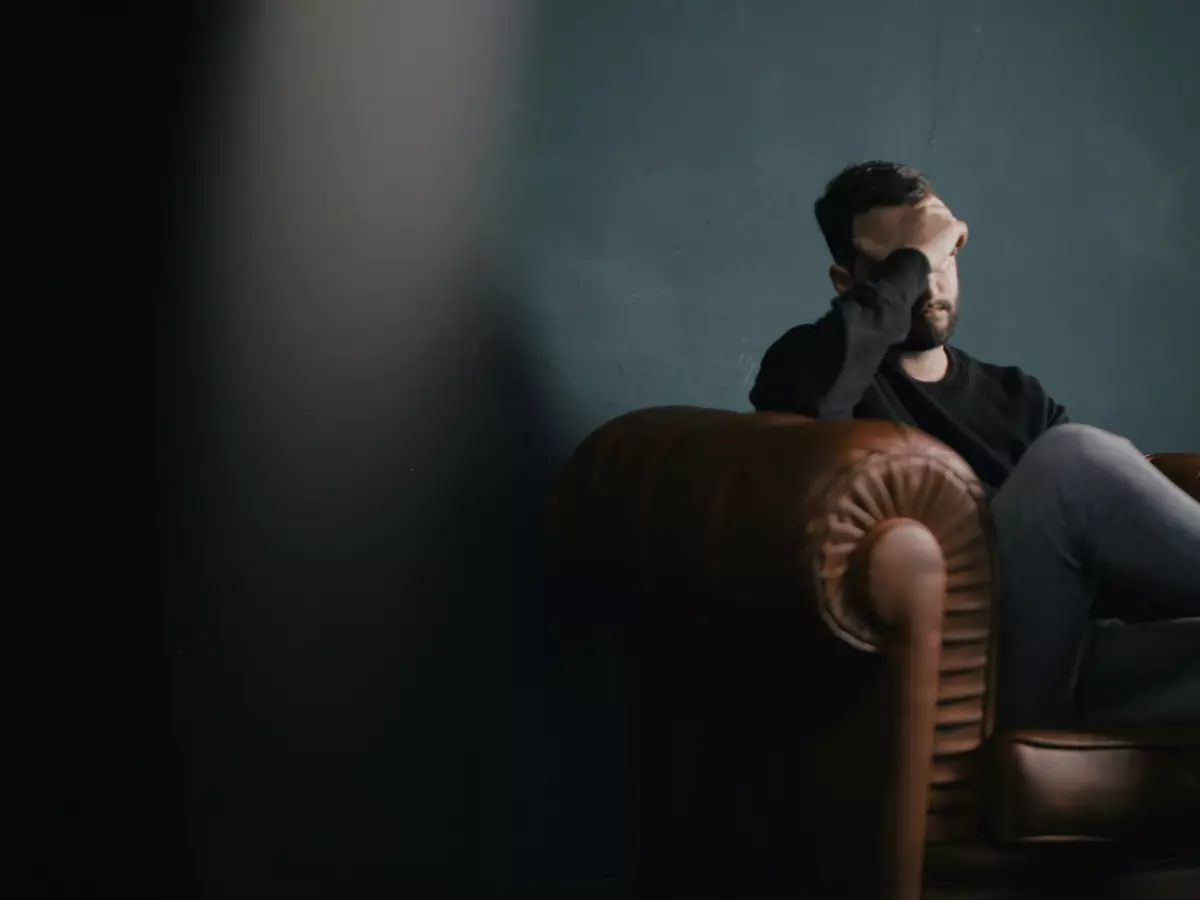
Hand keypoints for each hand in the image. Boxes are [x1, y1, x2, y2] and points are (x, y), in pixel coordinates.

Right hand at [852, 196, 967, 271]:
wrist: (906, 262)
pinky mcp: (954, 228)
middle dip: (934, 225)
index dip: (920, 218)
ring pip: (949, 222)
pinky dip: (957, 241)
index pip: (923, 203)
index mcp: (911, 204)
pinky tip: (951, 251)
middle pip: (938, 212)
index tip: (916, 229)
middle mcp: (929, 204)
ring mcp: (944, 215)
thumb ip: (866, 238)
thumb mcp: (873, 241)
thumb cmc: (888, 251)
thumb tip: (854, 240)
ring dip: (945, 234)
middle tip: (928, 240)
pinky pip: (961, 232)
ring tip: (939, 248)